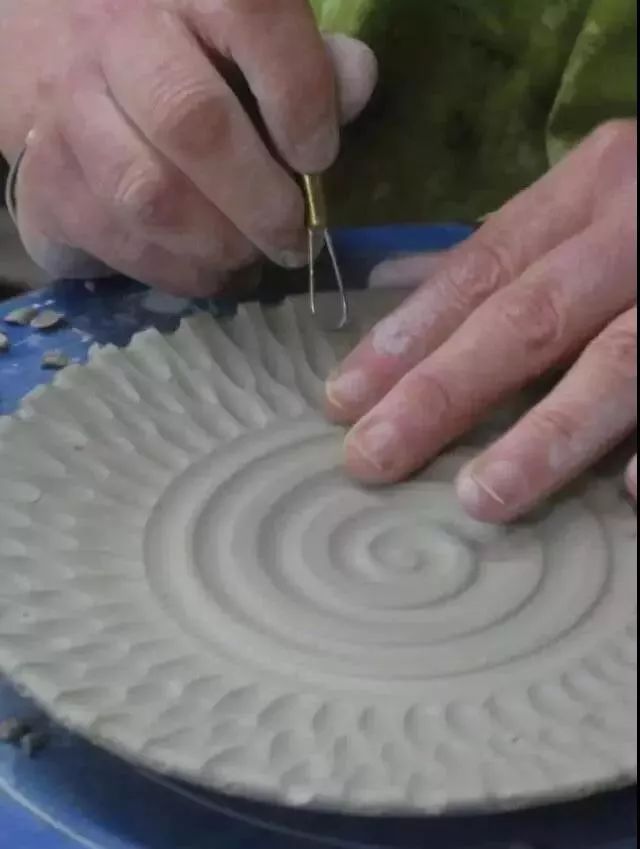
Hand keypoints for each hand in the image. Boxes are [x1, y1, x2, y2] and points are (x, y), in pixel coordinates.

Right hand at [2, 0, 375, 292]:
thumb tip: (355, 86)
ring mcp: (71, 111)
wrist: (53, 55)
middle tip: (292, 239)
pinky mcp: (45, 181)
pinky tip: (208, 269)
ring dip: (217, 245)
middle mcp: (120, 39)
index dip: (299, 96)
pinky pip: (116, 243)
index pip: (252, 17)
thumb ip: (305, 60)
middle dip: (260, 202)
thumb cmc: (173, 50)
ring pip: (149, 196)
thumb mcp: (239, 34)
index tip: (319, 158)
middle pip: (193, 122)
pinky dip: (176, 272)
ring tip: (249, 258)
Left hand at [326, 121, 636, 521]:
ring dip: (548, 435)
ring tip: (481, 496)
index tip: (345, 397)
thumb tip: (396, 294)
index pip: (479, 269)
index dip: (408, 334)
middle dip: (446, 393)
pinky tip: (632, 496)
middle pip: (529, 318)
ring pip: (620, 364)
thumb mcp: (591, 196)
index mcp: (593, 186)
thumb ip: (509, 247)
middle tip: (373, 458)